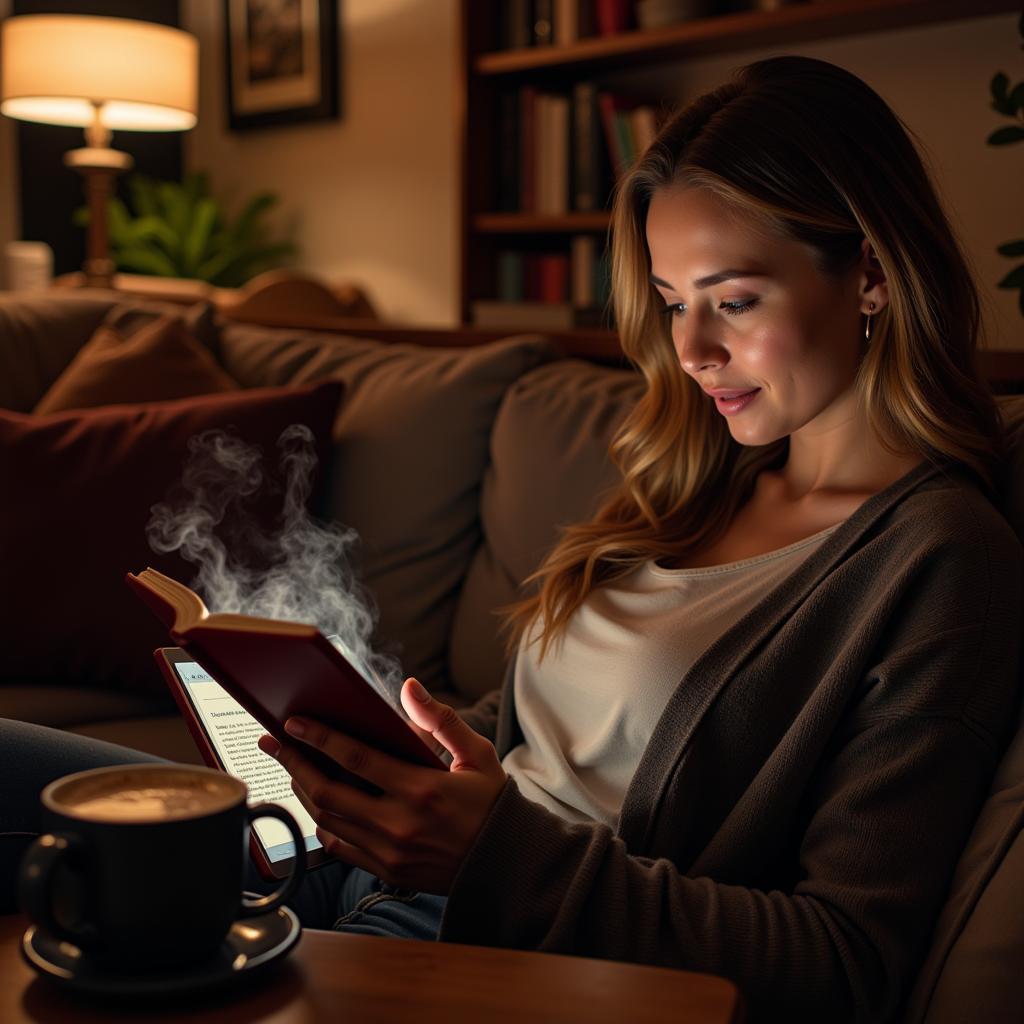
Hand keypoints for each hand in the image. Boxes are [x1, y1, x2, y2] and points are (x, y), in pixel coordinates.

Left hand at [257, 677, 506, 894]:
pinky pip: (340, 848)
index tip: (293, 723)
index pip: (357, 759)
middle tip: (273, 742)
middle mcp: (401, 823)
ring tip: (292, 767)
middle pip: (329, 791)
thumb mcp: (477, 754)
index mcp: (423, 789)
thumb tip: (409, 687)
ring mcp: (390, 852)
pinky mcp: (386, 870)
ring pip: (328, 820)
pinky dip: (322, 824)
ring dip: (304, 791)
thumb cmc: (490, 802)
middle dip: (295, 763)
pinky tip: (317, 803)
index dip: (320, 738)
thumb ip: (441, 720)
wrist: (504, 863)